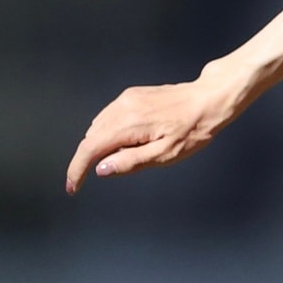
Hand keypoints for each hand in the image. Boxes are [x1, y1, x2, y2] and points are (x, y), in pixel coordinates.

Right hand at [65, 73, 245, 192]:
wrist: (209, 99)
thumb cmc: (194, 129)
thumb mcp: (166, 154)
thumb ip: (131, 162)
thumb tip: (101, 169)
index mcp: (128, 125)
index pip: (89, 149)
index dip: (76, 170)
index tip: (73, 187)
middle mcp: (121, 108)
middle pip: (91, 138)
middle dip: (90, 159)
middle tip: (107, 173)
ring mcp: (125, 99)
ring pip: (98, 127)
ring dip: (100, 145)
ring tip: (129, 154)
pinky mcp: (131, 94)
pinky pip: (109, 116)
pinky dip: (109, 131)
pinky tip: (129, 139)